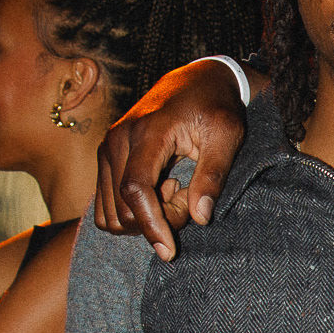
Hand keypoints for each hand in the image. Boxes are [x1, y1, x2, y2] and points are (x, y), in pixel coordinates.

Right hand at [95, 58, 249, 260]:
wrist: (196, 81)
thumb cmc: (215, 107)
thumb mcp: (227, 136)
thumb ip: (213, 176)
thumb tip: (201, 217)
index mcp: (147, 132)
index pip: (135, 190)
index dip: (151, 225)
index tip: (170, 251)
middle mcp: (117, 140)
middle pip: (122, 208)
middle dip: (158, 220)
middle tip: (189, 198)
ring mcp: (107, 149)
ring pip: (111, 212)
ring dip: (145, 217)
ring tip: (176, 191)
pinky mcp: (106, 158)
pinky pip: (107, 204)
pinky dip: (133, 210)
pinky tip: (161, 189)